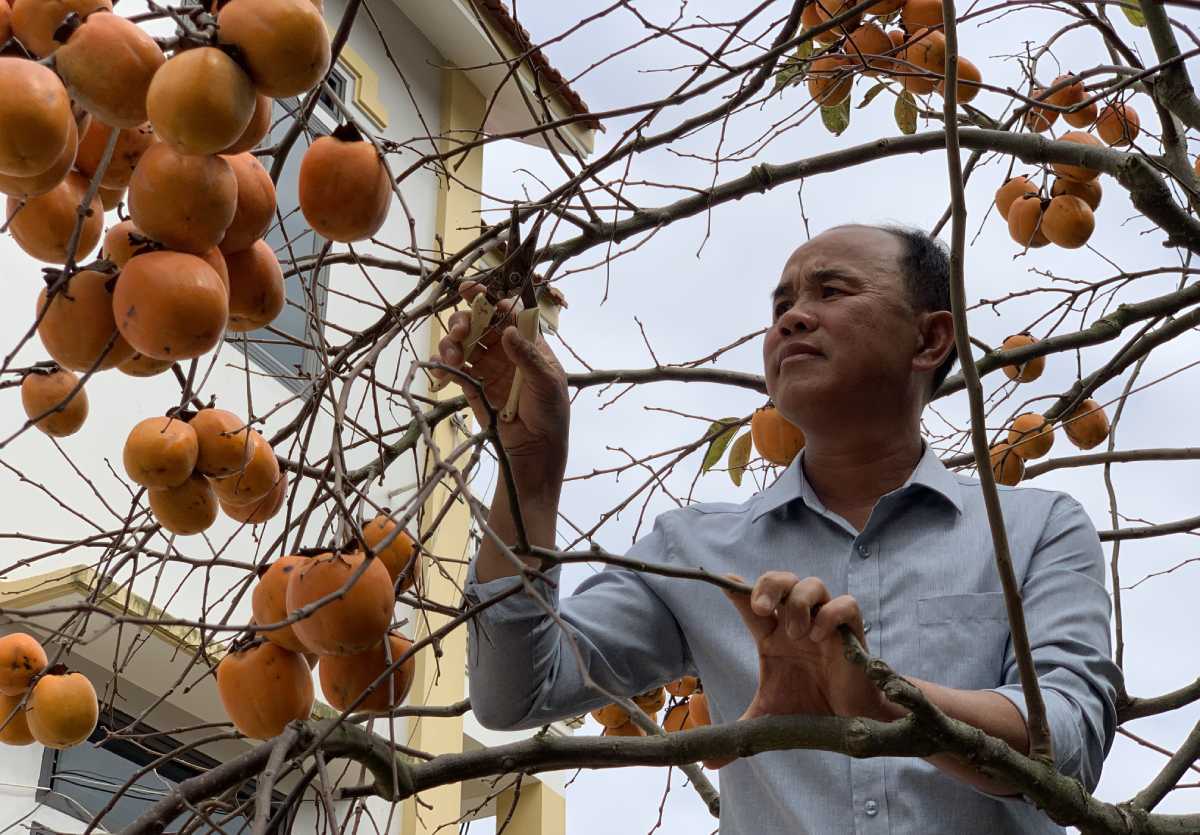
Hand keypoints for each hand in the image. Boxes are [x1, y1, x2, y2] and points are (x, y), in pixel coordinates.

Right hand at [431, 282, 570, 497]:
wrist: (535, 450)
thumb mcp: (546, 383)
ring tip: (451, 355)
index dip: (490, 299)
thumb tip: (507, 330)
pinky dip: (444, 365)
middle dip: (464, 319)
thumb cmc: (549, 413)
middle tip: (460, 330)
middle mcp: (505, 350)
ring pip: (463, 342)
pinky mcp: (472, 385)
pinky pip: (454, 368)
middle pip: (479, 322)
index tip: (474, 293)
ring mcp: (487, 367)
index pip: (508, 313)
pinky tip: (443, 371)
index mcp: (527, 343)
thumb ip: (527, 356)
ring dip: (451, 342)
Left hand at [704, 572, 890, 768]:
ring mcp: (824, 623)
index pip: (752, 604)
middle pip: (782, 580)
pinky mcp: (852, 631)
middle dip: (769, 585)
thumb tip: (708, 761)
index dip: (738, 589)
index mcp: (773, 636)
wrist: (852, 723)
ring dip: (799, 603)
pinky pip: (845, 604)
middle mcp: (796, 623)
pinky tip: (820, 636)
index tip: (723, 581)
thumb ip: (741, 731)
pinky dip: (830, 614)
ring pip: (813, 584)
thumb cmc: (810, 708)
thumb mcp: (769, 718)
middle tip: (761, 608)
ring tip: (796, 634)